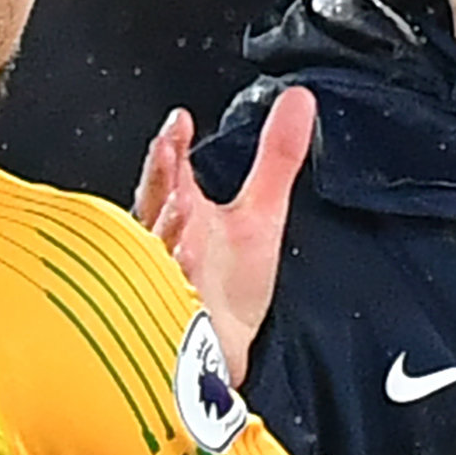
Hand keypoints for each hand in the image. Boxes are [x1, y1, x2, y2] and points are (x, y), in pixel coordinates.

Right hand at [134, 85, 314, 382]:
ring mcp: (162, 278)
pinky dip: (172, 278)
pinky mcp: (169, 316)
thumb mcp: (261, 213)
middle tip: (169, 153)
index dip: (173, 146)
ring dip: (167, 226)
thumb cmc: (228, 287)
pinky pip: (164, 293)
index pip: (169, 172)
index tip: (181, 122)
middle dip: (162, 181)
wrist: (219, 353)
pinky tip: (182, 262)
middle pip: (155, 203)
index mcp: (183, 213)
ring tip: (180, 203)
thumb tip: (299, 101)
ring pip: (156, 247)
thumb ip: (277, 156)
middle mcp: (165, 242)